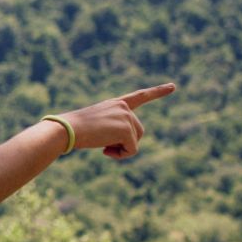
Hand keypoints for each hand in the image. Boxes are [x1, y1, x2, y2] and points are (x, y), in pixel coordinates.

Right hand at [61, 83, 175, 159]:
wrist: (68, 129)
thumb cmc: (76, 130)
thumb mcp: (96, 126)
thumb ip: (113, 130)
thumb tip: (124, 144)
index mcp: (117, 104)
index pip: (140, 96)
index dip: (158, 91)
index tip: (173, 86)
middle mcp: (124, 107)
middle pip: (138, 132)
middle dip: (125, 142)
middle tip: (104, 145)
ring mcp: (126, 117)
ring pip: (135, 141)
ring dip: (122, 149)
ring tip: (102, 146)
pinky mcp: (126, 129)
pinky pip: (132, 150)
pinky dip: (121, 155)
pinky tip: (105, 150)